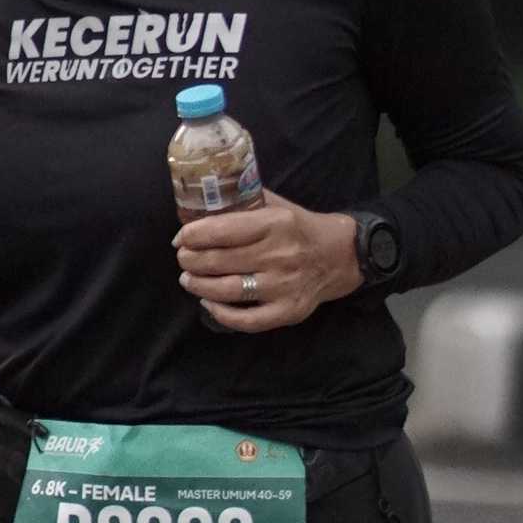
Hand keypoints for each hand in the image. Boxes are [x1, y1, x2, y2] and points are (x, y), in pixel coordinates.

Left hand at [175, 190, 359, 332]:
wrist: (342, 255)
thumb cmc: (301, 228)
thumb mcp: (277, 205)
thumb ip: (244, 202)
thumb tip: (202, 203)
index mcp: (275, 223)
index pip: (222, 230)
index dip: (193, 235)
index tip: (181, 238)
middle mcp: (280, 255)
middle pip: (219, 261)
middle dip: (191, 260)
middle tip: (183, 259)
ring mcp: (285, 286)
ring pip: (228, 290)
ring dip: (199, 285)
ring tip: (188, 279)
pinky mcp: (290, 311)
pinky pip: (247, 320)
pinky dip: (222, 314)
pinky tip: (209, 303)